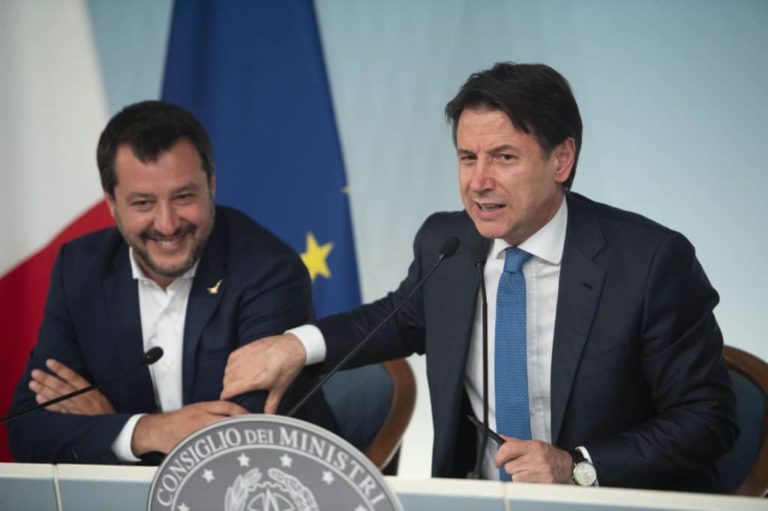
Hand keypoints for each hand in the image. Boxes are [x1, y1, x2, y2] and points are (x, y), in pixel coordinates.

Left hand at [28, 359, 114, 414]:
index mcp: (89, 390)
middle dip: (47, 379)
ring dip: (43, 390)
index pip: (73, 377)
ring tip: (33, 383)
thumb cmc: (103, 409)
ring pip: (56, 397)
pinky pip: (56, 409)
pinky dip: (47, 403)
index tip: (50, 362)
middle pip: (61, 387)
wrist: (107, 427)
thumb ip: (85, 387)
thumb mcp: (99, 394)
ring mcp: (74, 408)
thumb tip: (70, 377)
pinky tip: (39, 397)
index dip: (61, 369)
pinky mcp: (70, 417)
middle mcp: (80, 398)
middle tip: (35, 373)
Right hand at [131, 400, 247, 454]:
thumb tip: (239, 415)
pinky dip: (219, 452)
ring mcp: (196, 433)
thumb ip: (216, 410)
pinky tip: (227, 456)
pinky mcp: (191, 445)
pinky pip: (208, 449)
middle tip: (253, 432)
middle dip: (241, 426)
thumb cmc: (181, 419)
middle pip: (226, 421)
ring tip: (245, 445)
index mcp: (203, 408)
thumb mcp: (198, 408)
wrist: (159, 430)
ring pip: (219, 435)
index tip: (253, 418)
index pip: (228, 407)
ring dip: (232, 439)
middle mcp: (201, 419)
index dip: (242, 412)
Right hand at [221, 334, 305, 413]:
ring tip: (236, 380)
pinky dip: (232, 364)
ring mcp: (245, 357)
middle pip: (226, 381)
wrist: (293, 347)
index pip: (228, 390)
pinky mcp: (246, 348)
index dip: (225, 397)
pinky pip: (231, 358)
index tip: (227, 399)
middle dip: (228, 388)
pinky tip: (238, 367)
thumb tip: (269, 416)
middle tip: (235, 391)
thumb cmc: (288, 366)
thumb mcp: (280, 388)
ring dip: (229, 376)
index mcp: (253, 380)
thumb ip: (272, 404)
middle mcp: (246, 368)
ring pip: (227, 369)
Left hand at [494, 437, 573, 483]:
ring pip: (515, 478)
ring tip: (529, 473)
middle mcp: (536, 459)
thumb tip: (501, 438)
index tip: (498, 461)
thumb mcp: (535, 444)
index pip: (508, 448)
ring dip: (519, 477)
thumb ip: (516, 442)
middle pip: (509, 467)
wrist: (568, 468)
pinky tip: (533, 479)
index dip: (499, 456)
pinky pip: (523, 486)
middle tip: (520, 466)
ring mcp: (540, 472)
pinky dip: (525, 484)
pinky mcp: (542, 484)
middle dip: (512, 468)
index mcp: (533, 447)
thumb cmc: (551, 456)